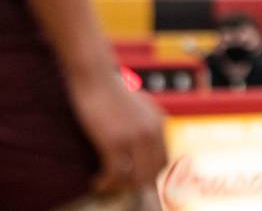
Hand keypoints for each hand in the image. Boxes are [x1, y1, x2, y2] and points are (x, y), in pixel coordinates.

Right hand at [69, 76, 166, 192]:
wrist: (95, 76)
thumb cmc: (111, 90)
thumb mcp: (139, 106)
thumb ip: (146, 123)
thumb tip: (145, 142)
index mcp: (159, 124)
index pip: (163, 161)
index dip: (150, 176)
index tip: (135, 180)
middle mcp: (151, 132)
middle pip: (152, 173)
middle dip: (135, 184)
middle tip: (119, 186)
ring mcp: (134, 137)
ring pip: (134, 177)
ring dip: (120, 186)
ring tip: (107, 185)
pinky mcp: (113, 141)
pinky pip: (115, 174)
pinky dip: (106, 183)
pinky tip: (97, 181)